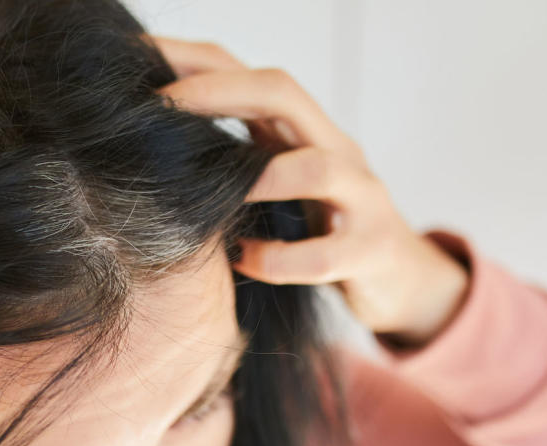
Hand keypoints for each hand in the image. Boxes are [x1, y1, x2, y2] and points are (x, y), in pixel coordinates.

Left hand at [150, 36, 469, 346]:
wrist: (402, 277)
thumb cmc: (326, 225)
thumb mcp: (286, 182)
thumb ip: (242, 157)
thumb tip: (161, 140)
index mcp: (310, 132)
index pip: (257, 78)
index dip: (202, 66)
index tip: (144, 66)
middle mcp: (338, 151)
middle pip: (285, 95)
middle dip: (220, 93)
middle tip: (163, 108)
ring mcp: (362, 199)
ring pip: (319, 169)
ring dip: (260, 177)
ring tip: (212, 192)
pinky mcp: (371, 253)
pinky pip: (323, 256)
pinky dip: (277, 259)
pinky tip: (242, 259)